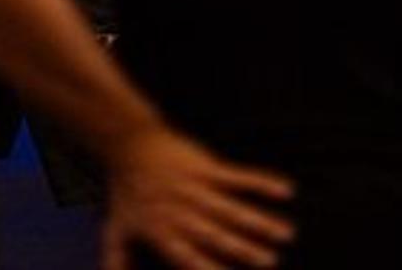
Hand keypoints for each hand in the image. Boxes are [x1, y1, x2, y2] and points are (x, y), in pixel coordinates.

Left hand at [102, 125, 294, 269]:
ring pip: (232, 209)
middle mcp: (182, 213)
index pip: (190, 258)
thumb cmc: (124, 191)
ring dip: (260, 221)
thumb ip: (116, 261)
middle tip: (270, 262)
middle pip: (217, 236)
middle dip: (244, 249)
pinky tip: (286, 190)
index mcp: (163, 233)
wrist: (126, 144)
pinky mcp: (205, 167)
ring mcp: (195, 189)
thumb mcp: (116, 229)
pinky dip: (262, 183)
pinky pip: (238, 177)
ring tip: (285, 234)